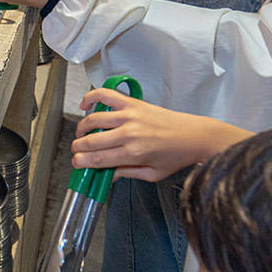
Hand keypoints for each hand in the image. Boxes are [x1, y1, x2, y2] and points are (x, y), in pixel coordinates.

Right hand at [71, 88, 251, 181]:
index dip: (82, 162)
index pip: (98, 158)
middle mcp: (129, 133)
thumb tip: (107, 176)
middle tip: (76, 150)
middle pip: (92, 140)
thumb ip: (127, 173)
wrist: (195, 136)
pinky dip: (91, 98)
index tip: (77, 163)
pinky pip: (104, 95)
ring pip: (93, 120)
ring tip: (81, 133)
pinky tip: (85, 106)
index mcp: (134, 154)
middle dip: (78, 147)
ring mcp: (129, 116)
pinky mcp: (132, 103)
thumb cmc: (177, 154)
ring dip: (81, 127)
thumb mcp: (153, 174)